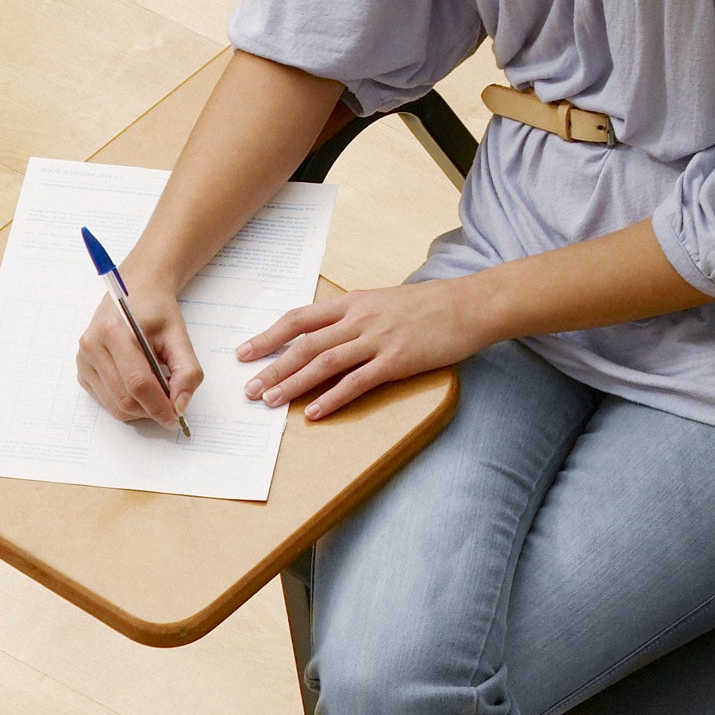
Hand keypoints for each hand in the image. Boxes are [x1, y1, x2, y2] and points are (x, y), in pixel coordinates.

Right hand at [75, 287, 203, 426]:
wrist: (136, 292)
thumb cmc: (157, 312)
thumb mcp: (179, 335)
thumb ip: (187, 371)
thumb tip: (180, 405)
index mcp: (115, 330)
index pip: (137, 382)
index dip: (158, 405)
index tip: (176, 418)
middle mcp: (92, 345)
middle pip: (124, 398)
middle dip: (151, 409)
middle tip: (172, 407)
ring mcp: (83, 360)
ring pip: (114, 405)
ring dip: (140, 409)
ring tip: (158, 391)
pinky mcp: (82, 371)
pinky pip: (106, 401)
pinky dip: (127, 402)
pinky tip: (139, 385)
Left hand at [240, 279, 490, 422]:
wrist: (470, 305)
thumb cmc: (429, 304)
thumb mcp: (384, 301)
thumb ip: (354, 316)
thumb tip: (324, 335)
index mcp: (354, 301)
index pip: (300, 318)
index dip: (269, 336)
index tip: (245, 352)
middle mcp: (360, 318)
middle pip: (306, 345)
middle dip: (273, 368)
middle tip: (249, 390)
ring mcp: (378, 339)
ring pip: (324, 363)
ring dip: (293, 384)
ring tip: (271, 402)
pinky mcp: (397, 361)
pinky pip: (357, 383)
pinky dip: (333, 399)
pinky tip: (315, 413)